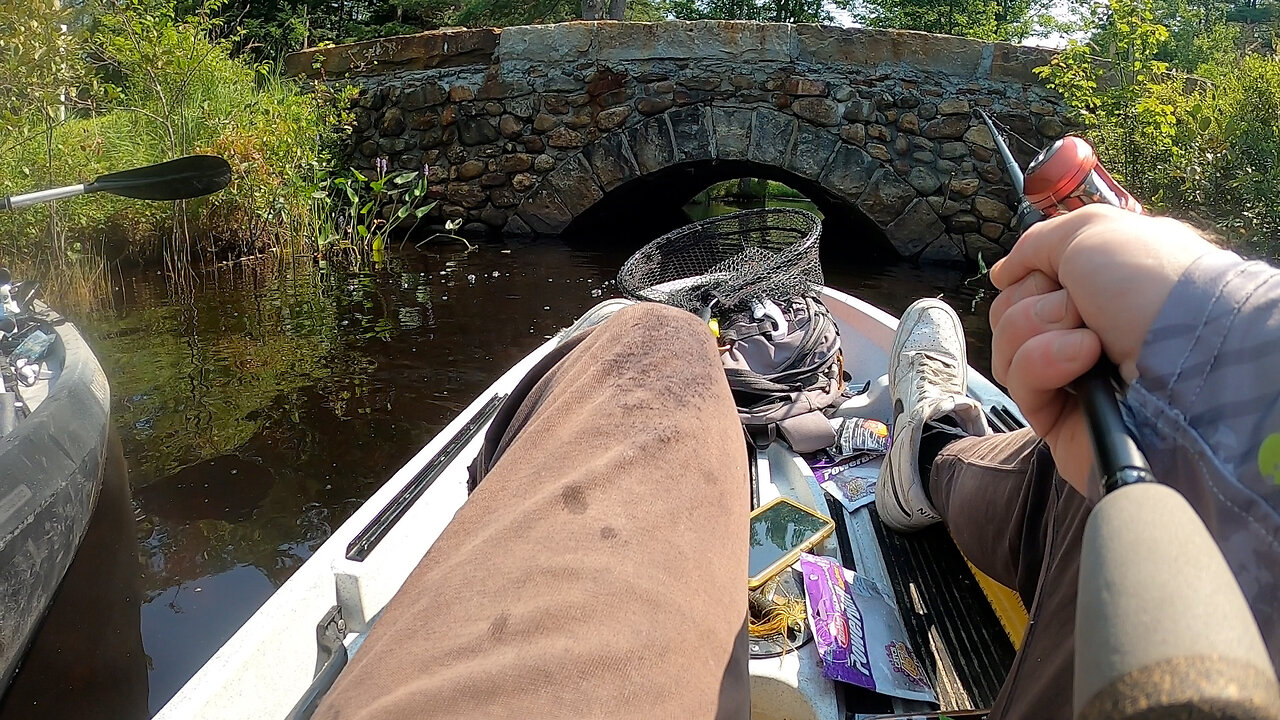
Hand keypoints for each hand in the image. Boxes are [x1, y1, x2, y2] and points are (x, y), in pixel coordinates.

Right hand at [987, 204, 1219, 491]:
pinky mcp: (1058, 418)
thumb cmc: (1150, 284)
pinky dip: (1043, 365)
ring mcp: (1067, 377)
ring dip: (1037, 335)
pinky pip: (1019, 385)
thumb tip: (1001, 274)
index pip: (1022, 285)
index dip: (1031, 277)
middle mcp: (1078, 332)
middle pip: (1007, 317)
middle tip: (1079, 310)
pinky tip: (1082, 362)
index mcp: (1088, 290)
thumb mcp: (1091, 233)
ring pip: (1006, 350)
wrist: (1191, 352)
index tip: (1057, 277)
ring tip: (1089, 343)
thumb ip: (1036, 244)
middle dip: (1034, 307)